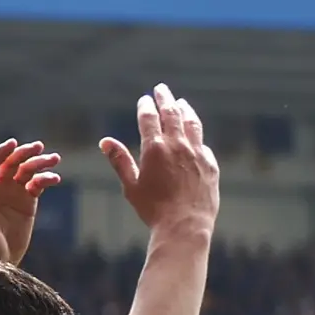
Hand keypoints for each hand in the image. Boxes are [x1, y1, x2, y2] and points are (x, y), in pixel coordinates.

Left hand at [0, 138, 60, 264]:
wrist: (0, 262)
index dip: (1, 153)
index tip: (12, 143)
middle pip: (11, 164)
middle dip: (24, 154)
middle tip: (39, 147)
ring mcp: (14, 194)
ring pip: (27, 172)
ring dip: (40, 163)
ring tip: (54, 159)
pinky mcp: (28, 202)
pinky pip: (38, 185)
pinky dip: (47, 179)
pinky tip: (55, 179)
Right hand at [94, 84, 220, 241]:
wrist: (184, 225)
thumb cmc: (153, 209)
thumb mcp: (130, 185)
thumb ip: (120, 160)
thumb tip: (105, 142)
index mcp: (154, 148)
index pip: (149, 118)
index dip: (146, 106)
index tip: (144, 99)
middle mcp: (177, 145)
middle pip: (172, 113)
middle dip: (165, 99)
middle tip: (161, 89)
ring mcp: (196, 153)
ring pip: (191, 123)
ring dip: (185, 110)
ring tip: (181, 102)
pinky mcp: (210, 163)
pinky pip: (202, 143)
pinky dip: (196, 134)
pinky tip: (193, 133)